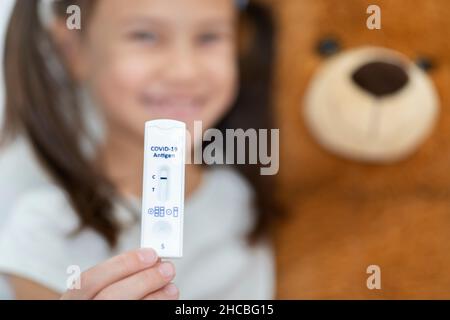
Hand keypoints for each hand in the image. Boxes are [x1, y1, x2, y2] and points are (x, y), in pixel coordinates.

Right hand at [61, 248, 177, 299]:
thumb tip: (152, 262)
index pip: (90, 279)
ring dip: (154, 298)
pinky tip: (165, 303)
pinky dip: (153, 309)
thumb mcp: (97, 290)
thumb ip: (118, 277)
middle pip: (111, 297)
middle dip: (144, 280)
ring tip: (171, 288)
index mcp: (73, 300)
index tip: (151, 254)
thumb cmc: (99, 301)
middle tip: (167, 269)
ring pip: (126, 310)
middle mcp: (83, 312)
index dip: (123, 264)